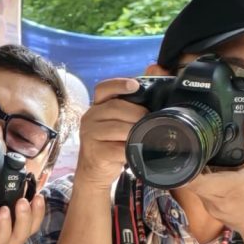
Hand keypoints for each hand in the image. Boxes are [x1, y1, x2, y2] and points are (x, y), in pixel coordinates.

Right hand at [70, 74, 150, 189]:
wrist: (95, 171)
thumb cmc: (111, 143)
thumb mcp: (119, 122)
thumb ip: (132, 103)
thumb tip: (154, 73)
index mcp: (97, 106)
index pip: (104, 89)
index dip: (119, 84)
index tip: (135, 85)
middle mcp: (90, 117)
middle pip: (116, 107)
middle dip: (136, 113)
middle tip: (147, 122)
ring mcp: (89, 135)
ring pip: (117, 128)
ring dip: (134, 132)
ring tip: (140, 137)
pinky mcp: (95, 152)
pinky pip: (117, 148)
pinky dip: (130, 150)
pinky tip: (133, 151)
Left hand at [184, 110, 243, 239]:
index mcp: (225, 187)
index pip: (191, 178)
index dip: (184, 165)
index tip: (184, 150)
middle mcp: (213, 199)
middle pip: (189, 179)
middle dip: (192, 163)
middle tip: (198, 148)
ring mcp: (210, 206)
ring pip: (195, 186)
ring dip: (200, 173)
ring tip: (210, 159)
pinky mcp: (211, 210)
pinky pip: (202, 193)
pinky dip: (207, 182)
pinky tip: (218, 175)